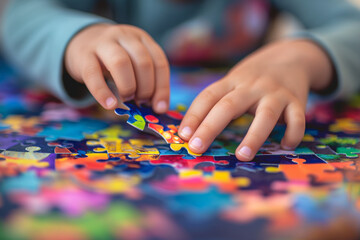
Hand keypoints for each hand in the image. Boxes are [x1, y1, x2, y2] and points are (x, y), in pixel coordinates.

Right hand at [65, 24, 169, 112]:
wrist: (81, 42)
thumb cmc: (115, 59)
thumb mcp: (134, 63)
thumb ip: (146, 81)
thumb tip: (157, 108)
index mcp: (142, 39)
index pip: (159, 62)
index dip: (162, 88)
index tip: (159, 108)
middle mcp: (125, 37)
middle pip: (143, 62)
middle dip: (146, 88)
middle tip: (141, 102)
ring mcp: (103, 43)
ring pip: (121, 63)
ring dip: (128, 87)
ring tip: (127, 100)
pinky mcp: (84, 55)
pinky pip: (93, 74)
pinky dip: (103, 93)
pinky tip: (110, 105)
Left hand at [178, 40, 333, 160]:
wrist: (291, 57)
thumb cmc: (254, 78)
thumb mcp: (234, 82)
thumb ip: (218, 102)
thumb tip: (191, 132)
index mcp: (232, 82)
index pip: (208, 97)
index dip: (193, 115)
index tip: (182, 136)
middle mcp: (251, 86)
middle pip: (228, 106)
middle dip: (210, 128)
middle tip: (196, 148)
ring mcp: (275, 93)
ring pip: (265, 115)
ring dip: (253, 136)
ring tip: (242, 155)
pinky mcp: (296, 100)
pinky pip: (297, 119)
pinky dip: (292, 133)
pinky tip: (285, 145)